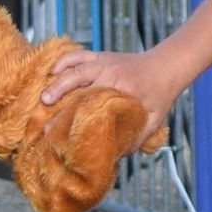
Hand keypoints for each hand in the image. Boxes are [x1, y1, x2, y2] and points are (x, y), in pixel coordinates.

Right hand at [39, 48, 179, 143]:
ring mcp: (106, 61)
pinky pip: (79, 54)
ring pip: (76, 67)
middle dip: (59, 95)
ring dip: (58, 80)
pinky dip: (64, 61)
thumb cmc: (160, 95)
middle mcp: (112, 73)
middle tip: (44, 110)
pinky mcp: (102, 56)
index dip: (73, 116)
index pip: (93, 103)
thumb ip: (136, 137)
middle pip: (80, 83)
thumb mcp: (154, 120)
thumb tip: (113, 157)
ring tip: (43, 95)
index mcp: (124, 89)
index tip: (57, 130)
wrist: (167, 66)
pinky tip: (52, 71)